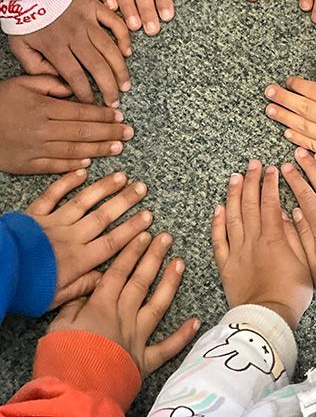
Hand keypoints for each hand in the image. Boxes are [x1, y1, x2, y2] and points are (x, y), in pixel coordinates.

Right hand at [0, 75, 132, 173]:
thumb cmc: (0, 101)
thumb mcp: (23, 83)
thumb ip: (51, 83)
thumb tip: (74, 88)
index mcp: (43, 108)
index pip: (81, 112)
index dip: (103, 115)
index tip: (119, 116)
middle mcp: (42, 130)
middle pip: (83, 133)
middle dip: (109, 133)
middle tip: (128, 133)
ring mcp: (35, 149)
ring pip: (74, 151)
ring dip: (99, 150)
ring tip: (118, 148)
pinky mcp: (27, 165)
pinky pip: (55, 166)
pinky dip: (73, 166)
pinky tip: (89, 163)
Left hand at [9, 0, 130, 106]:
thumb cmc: (26, 16)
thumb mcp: (20, 46)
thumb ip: (36, 69)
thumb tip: (58, 83)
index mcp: (55, 46)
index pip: (75, 77)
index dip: (86, 94)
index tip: (92, 105)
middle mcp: (74, 35)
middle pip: (97, 66)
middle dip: (109, 88)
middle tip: (115, 102)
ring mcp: (87, 20)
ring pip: (110, 49)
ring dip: (120, 69)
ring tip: (125, 84)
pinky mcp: (95, 7)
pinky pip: (116, 23)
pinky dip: (124, 38)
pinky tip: (127, 52)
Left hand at [26, 170, 151, 307]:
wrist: (2, 272)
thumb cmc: (27, 288)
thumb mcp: (57, 297)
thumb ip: (83, 286)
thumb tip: (106, 278)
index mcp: (78, 260)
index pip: (112, 242)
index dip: (132, 229)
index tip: (148, 218)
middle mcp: (71, 237)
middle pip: (103, 217)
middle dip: (125, 202)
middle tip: (141, 188)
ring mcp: (53, 222)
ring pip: (83, 202)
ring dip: (104, 188)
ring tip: (121, 176)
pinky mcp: (35, 214)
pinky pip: (53, 195)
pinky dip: (68, 181)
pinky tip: (82, 171)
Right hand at [48, 232, 199, 376]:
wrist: (75, 392)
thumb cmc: (62, 358)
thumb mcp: (59, 325)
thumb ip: (75, 303)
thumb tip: (86, 287)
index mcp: (101, 306)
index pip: (119, 271)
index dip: (132, 251)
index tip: (143, 234)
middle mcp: (124, 317)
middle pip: (141, 281)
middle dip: (154, 257)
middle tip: (166, 238)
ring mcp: (137, 338)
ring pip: (158, 305)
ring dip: (170, 283)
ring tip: (180, 263)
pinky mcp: (144, 361)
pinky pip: (167, 347)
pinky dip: (183, 335)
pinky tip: (196, 321)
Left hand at [212, 160, 312, 329]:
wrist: (267, 319)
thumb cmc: (291, 294)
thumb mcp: (303, 263)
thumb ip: (293, 236)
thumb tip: (283, 213)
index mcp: (273, 238)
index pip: (269, 202)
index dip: (269, 184)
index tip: (271, 169)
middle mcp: (253, 239)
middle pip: (250, 203)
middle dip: (252, 181)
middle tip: (253, 165)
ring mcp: (237, 250)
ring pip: (233, 216)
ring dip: (234, 194)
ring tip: (235, 177)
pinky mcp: (226, 264)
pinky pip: (218, 239)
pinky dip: (217, 222)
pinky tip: (218, 208)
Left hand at [265, 78, 315, 173]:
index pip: (313, 90)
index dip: (298, 85)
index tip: (288, 81)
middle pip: (302, 106)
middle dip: (283, 98)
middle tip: (268, 92)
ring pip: (301, 125)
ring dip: (284, 117)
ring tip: (270, 109)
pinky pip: (311, 145)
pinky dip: (297, 139)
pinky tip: (287, 133)